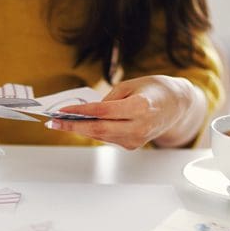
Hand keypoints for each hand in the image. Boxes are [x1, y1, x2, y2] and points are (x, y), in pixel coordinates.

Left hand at [46, 75, 206, 148]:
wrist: (176, 106)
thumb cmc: (153, 90)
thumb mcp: (130, 85)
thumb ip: (108, 99)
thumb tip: (87, 112)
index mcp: (141, 107)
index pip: (103, 112)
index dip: (80, 112)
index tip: (61, 111)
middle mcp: (139, 127)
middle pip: (99, 130)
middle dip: (73, 126)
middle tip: (53, 123)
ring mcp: (137, 140)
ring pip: (101, 137)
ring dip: (79, 130)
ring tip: (60, 124)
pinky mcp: (133, 146)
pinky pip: (108, 138)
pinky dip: (93, 132)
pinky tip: (79, 126)